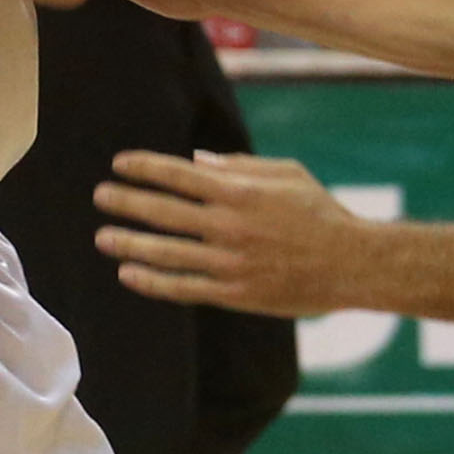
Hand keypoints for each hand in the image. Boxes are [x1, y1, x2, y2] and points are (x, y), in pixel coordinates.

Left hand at [94, 150, 365, 313]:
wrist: (352, 264)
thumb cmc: (321, 213)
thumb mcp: (287, 174)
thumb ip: (240, 165)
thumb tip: (197, 160)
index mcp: (240, 191)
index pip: (179, 174)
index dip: (144, 168)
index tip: (119, 165)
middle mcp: (229, 225)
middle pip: (164, 211)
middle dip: (127, 201)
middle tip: (101, 196)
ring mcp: (230, 262)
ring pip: (167, 252)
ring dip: (130, 243)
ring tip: (103, 238)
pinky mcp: (235, 293)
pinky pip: (184, 288)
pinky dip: (153, 281)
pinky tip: (129, 274)